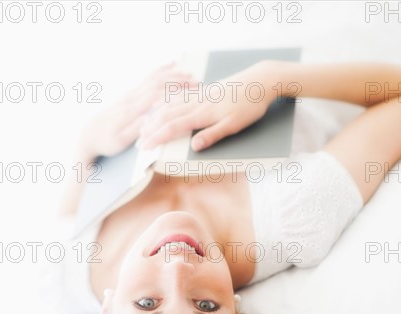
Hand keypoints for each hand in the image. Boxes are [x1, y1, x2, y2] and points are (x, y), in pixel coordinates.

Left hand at [78, 61, 197, 158]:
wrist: (90, 134)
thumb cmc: (106, 142)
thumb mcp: (118, 141)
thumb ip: (133, 130)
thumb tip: (148, 120)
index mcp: (130, 110)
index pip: (154, 95)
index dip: (173, 91)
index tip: (190, 91)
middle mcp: (131, 98)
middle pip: (156, 82)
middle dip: (177, 81)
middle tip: (196, 83)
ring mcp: (131, 94)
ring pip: (154, 77)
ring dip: (173, 75)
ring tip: (191, 76)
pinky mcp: (131, 94)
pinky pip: (148, 77)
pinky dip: (162, 69)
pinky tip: (173, 65)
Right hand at [136, 60, 280, 151]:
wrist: (260, 80)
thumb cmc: (250, 105)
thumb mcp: (235, 125)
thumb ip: (214, 135)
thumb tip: (195, 146)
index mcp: (203, 114)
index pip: (173, 127)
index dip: (157, 137)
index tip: (145, 146)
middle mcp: (197, 103)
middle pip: (167, 116)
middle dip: (151, 129)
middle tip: (139, 141)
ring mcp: (200, 95)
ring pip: (170, 105)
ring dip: (155, 116)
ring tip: (145, 126)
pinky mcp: (204, 91)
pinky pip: (179, 96)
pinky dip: (166, 102)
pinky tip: (161, 105)